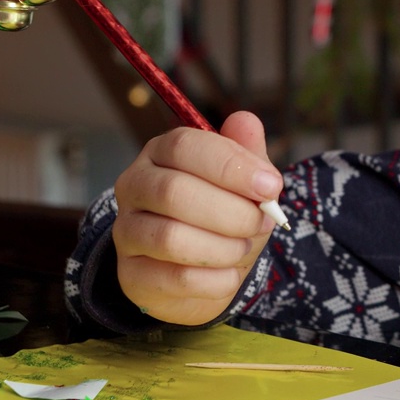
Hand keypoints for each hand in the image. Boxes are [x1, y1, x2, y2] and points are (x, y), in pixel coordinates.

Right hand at [112, 112, 281, 325]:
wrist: (202, 273)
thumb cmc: (224, 216)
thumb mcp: (243, 182)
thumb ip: (246, 153)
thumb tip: (245, 121)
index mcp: (161, 152)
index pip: (185, 146)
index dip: (231, 166)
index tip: (271, 186)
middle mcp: (135, 186)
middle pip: (174, 192)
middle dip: (231, 211)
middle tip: (263, 223)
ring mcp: (127, 230)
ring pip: (171, 238)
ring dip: (224, 247)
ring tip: (244, 247)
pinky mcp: (131, 274)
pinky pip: (175, 278)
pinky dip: (215, 279)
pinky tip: (229, 275)